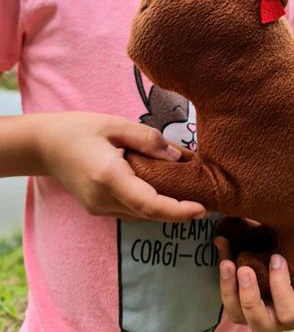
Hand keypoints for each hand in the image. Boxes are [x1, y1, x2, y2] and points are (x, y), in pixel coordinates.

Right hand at [37, 111, 205, 221]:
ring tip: (186, 193)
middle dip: (177, 210)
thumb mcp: (115, 124)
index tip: (201, 210)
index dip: (178, 211)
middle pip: (149, 213)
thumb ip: (148, 139)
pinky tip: (160, 191)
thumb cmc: (79, 129)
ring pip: (141, 215)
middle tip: (202, 197)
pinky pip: (130, 211)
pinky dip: (149, 205)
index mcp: (109, 176)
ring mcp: (98, 208)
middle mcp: (103, 199)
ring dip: (164, 208)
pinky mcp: (97, 208)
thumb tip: (177, 156)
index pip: (150, 204)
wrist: (44, 145)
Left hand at [215, 237, 293, 330]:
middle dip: (249, 297)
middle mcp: (276, 317)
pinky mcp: (239, 295)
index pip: (290, 313)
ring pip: (236, 313)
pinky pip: (226, 292)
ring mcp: (255, 309)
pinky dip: (222, 269)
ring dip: (228, 288)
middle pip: (259, 322)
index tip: (276, 258)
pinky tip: (222, 244)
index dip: (281, 288)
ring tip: (226, 262)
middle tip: (244, 269)